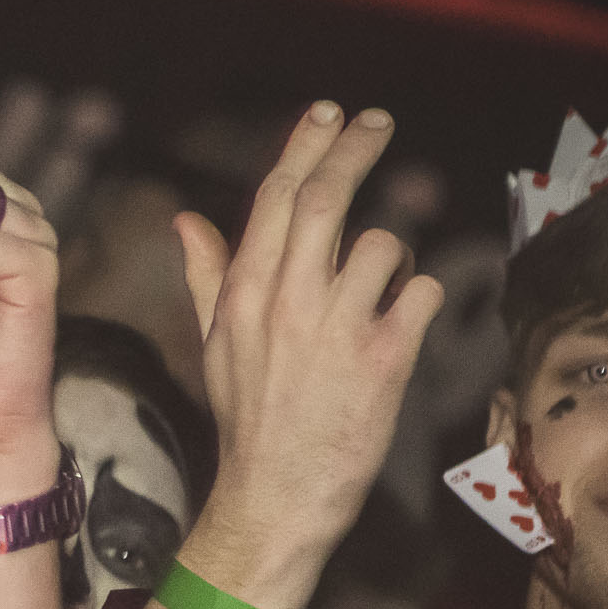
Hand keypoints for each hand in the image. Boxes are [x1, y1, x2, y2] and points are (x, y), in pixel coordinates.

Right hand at [171, 101, 441, 608]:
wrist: (275, 496)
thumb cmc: (248, 419)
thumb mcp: (215, 343)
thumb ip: (207, 275)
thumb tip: (185, 220)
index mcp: (244, 293)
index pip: (277, 196)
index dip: (306, 144)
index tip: (329, 112)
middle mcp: (285, 302)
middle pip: (327, 198)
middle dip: (356, 147)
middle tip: (378, 121)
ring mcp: (336, 330)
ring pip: (383, 243)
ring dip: (392, 255)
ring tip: (380, 288)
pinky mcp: (385, 361)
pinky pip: (423, 293)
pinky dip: (422, 298)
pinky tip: (403, 322)